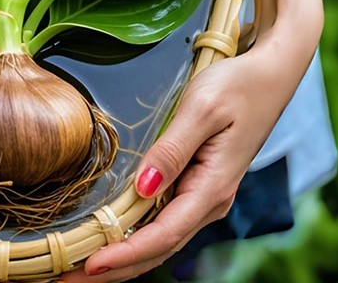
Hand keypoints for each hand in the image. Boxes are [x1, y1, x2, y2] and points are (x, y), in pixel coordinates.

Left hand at [62, 44, 296, 282]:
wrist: (269, 76)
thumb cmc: (237, 86)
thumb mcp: (202, 110)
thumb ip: (172, 150)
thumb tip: (142, 189)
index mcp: (212, 188)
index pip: (162, 236)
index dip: (124, 255)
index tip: (89, 266)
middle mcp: (209, 201)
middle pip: (158, 247)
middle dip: (115, 268)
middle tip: (69, 279)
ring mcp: (204, 195)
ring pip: (160, 237)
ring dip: (122, 255)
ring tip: (82, 266)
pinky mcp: (198, 183)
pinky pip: (164, 218)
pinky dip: (136, 234)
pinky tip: (113, 237)